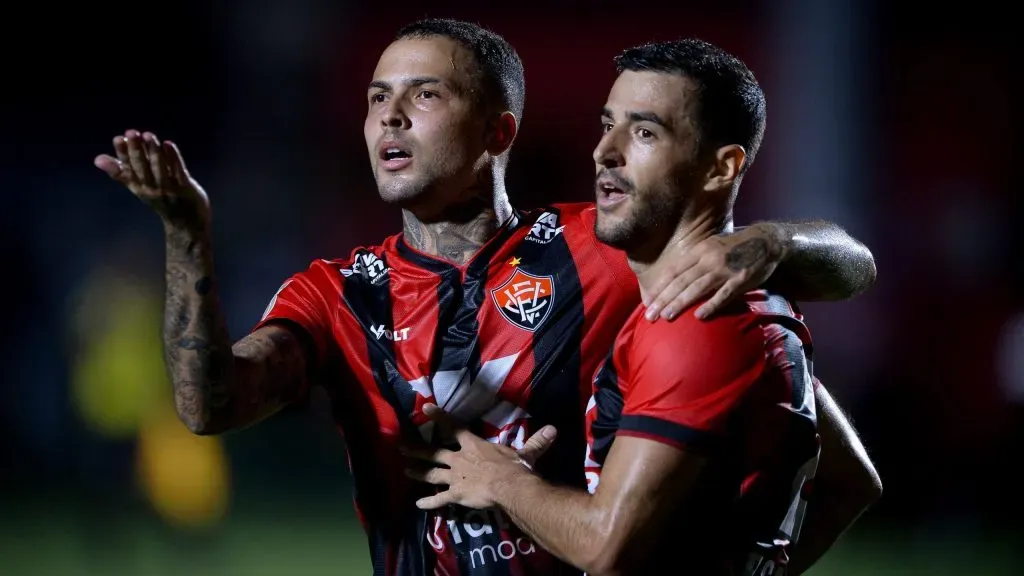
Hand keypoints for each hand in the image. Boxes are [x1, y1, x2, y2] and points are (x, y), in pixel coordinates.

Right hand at [95, 129, 209, 230]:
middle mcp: (151, 188)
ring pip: (159, 168)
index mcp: (138, 187)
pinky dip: (173, 158)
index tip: (118, 138)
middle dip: (136, 150)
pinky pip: (179, 171)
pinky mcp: (185, 188)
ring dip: (154, 151)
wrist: (186, 222)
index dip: (122, 154)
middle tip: (131, 132)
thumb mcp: (138, 187)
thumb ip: (119, 172)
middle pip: (142, 167)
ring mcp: (168, 189)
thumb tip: (97, 159)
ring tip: (148, 135)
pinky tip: (168, 144)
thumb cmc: (160, 198)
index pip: (127, 168)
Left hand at [404, 404, 556, 509]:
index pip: (453, 427)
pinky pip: (439, 499)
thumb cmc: (514, 467)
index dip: (438, 417)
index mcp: (473, 445)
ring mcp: (455, 477)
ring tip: (405, 471)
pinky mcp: (455, 494)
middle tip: (401, 447)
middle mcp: (459, 459)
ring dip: (418, 473)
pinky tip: (418, 505)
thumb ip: (536, 443)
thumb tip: (553, 430)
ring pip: (431, 474)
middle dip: (417, 450)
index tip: (424, 408)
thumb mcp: (526, 453)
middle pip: (434, 453)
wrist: (508, 486)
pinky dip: (429, 503)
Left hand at [643, 223, 786, 320]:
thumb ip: (694, 263)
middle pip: (681, 281)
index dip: (660, 287)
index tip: (647, 301)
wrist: (765, 241)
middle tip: (650, 316)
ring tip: (666, 316)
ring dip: (680, 303)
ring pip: (697, 288)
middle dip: (663, 299)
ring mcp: (724, 269)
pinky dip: (711, 305)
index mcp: (699, 251)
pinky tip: (699, 316)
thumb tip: (674, 281)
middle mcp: (709, 259)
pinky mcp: (740, 279)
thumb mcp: (710, 247)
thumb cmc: (733, 248)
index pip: (674, 271)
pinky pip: (723, 295)